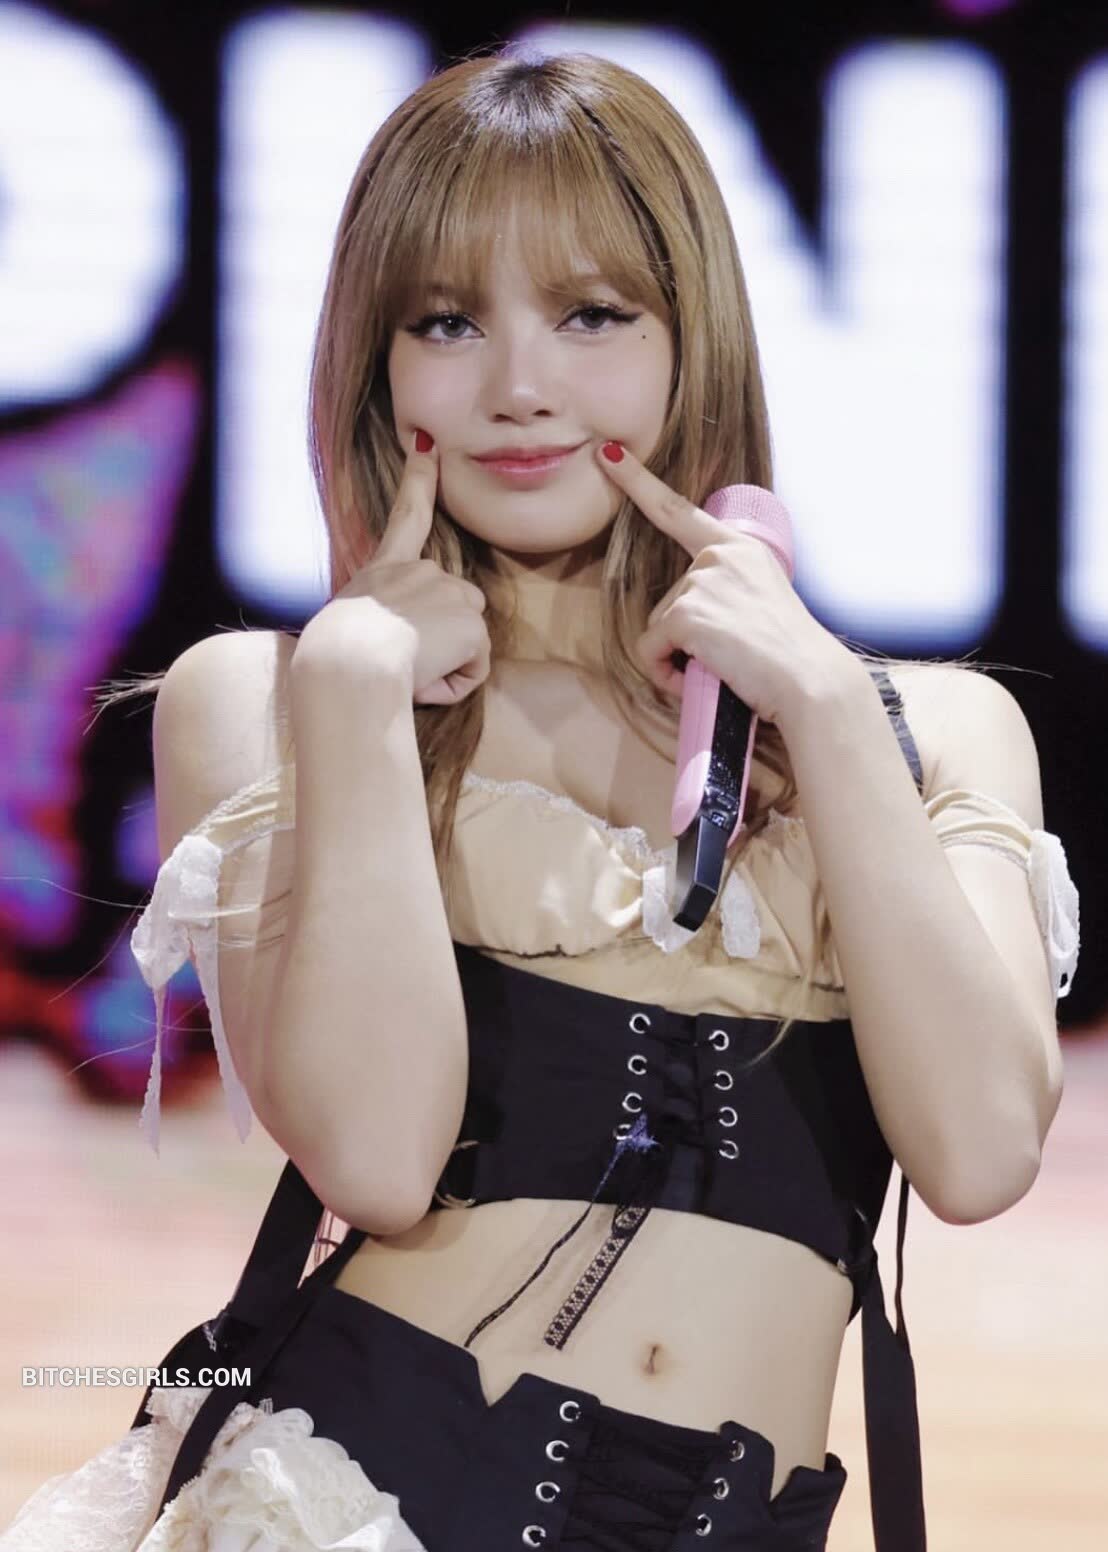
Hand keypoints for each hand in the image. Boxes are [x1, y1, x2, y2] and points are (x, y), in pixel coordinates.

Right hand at [294, 431, 490, 705]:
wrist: (346, 665)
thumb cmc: (333, 662)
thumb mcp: (346, 627)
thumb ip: (381, 619)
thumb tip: (397, 641)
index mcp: (384, 570)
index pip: (405, 518)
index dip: (418, 479)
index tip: (427, 445)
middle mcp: (420, 571)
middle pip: (455, 608)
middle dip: (440, 641)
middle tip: (397, 661)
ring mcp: (450, 592)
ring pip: (466, 641)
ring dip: (444, 665)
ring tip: (405, 671)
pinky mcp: (471, 622)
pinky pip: (473, 669)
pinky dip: (452, 684)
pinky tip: (422, 679)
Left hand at [594, 441, 852, 725]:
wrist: (810, 681)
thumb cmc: (791, 655)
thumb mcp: (763, 602)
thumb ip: (729, 589)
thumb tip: (693, 614)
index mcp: (739, 547)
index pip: (679, 510)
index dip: (639, 482)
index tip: (610, 454)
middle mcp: (718, 556)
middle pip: (669, 599)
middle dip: (685, 636)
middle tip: (730, 656)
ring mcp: (700, 581)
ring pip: (659, 627)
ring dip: (678, 657)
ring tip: (724, 669)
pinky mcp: (685, 614)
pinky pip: (651, 651)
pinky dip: (665, 674)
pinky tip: (700, 679)